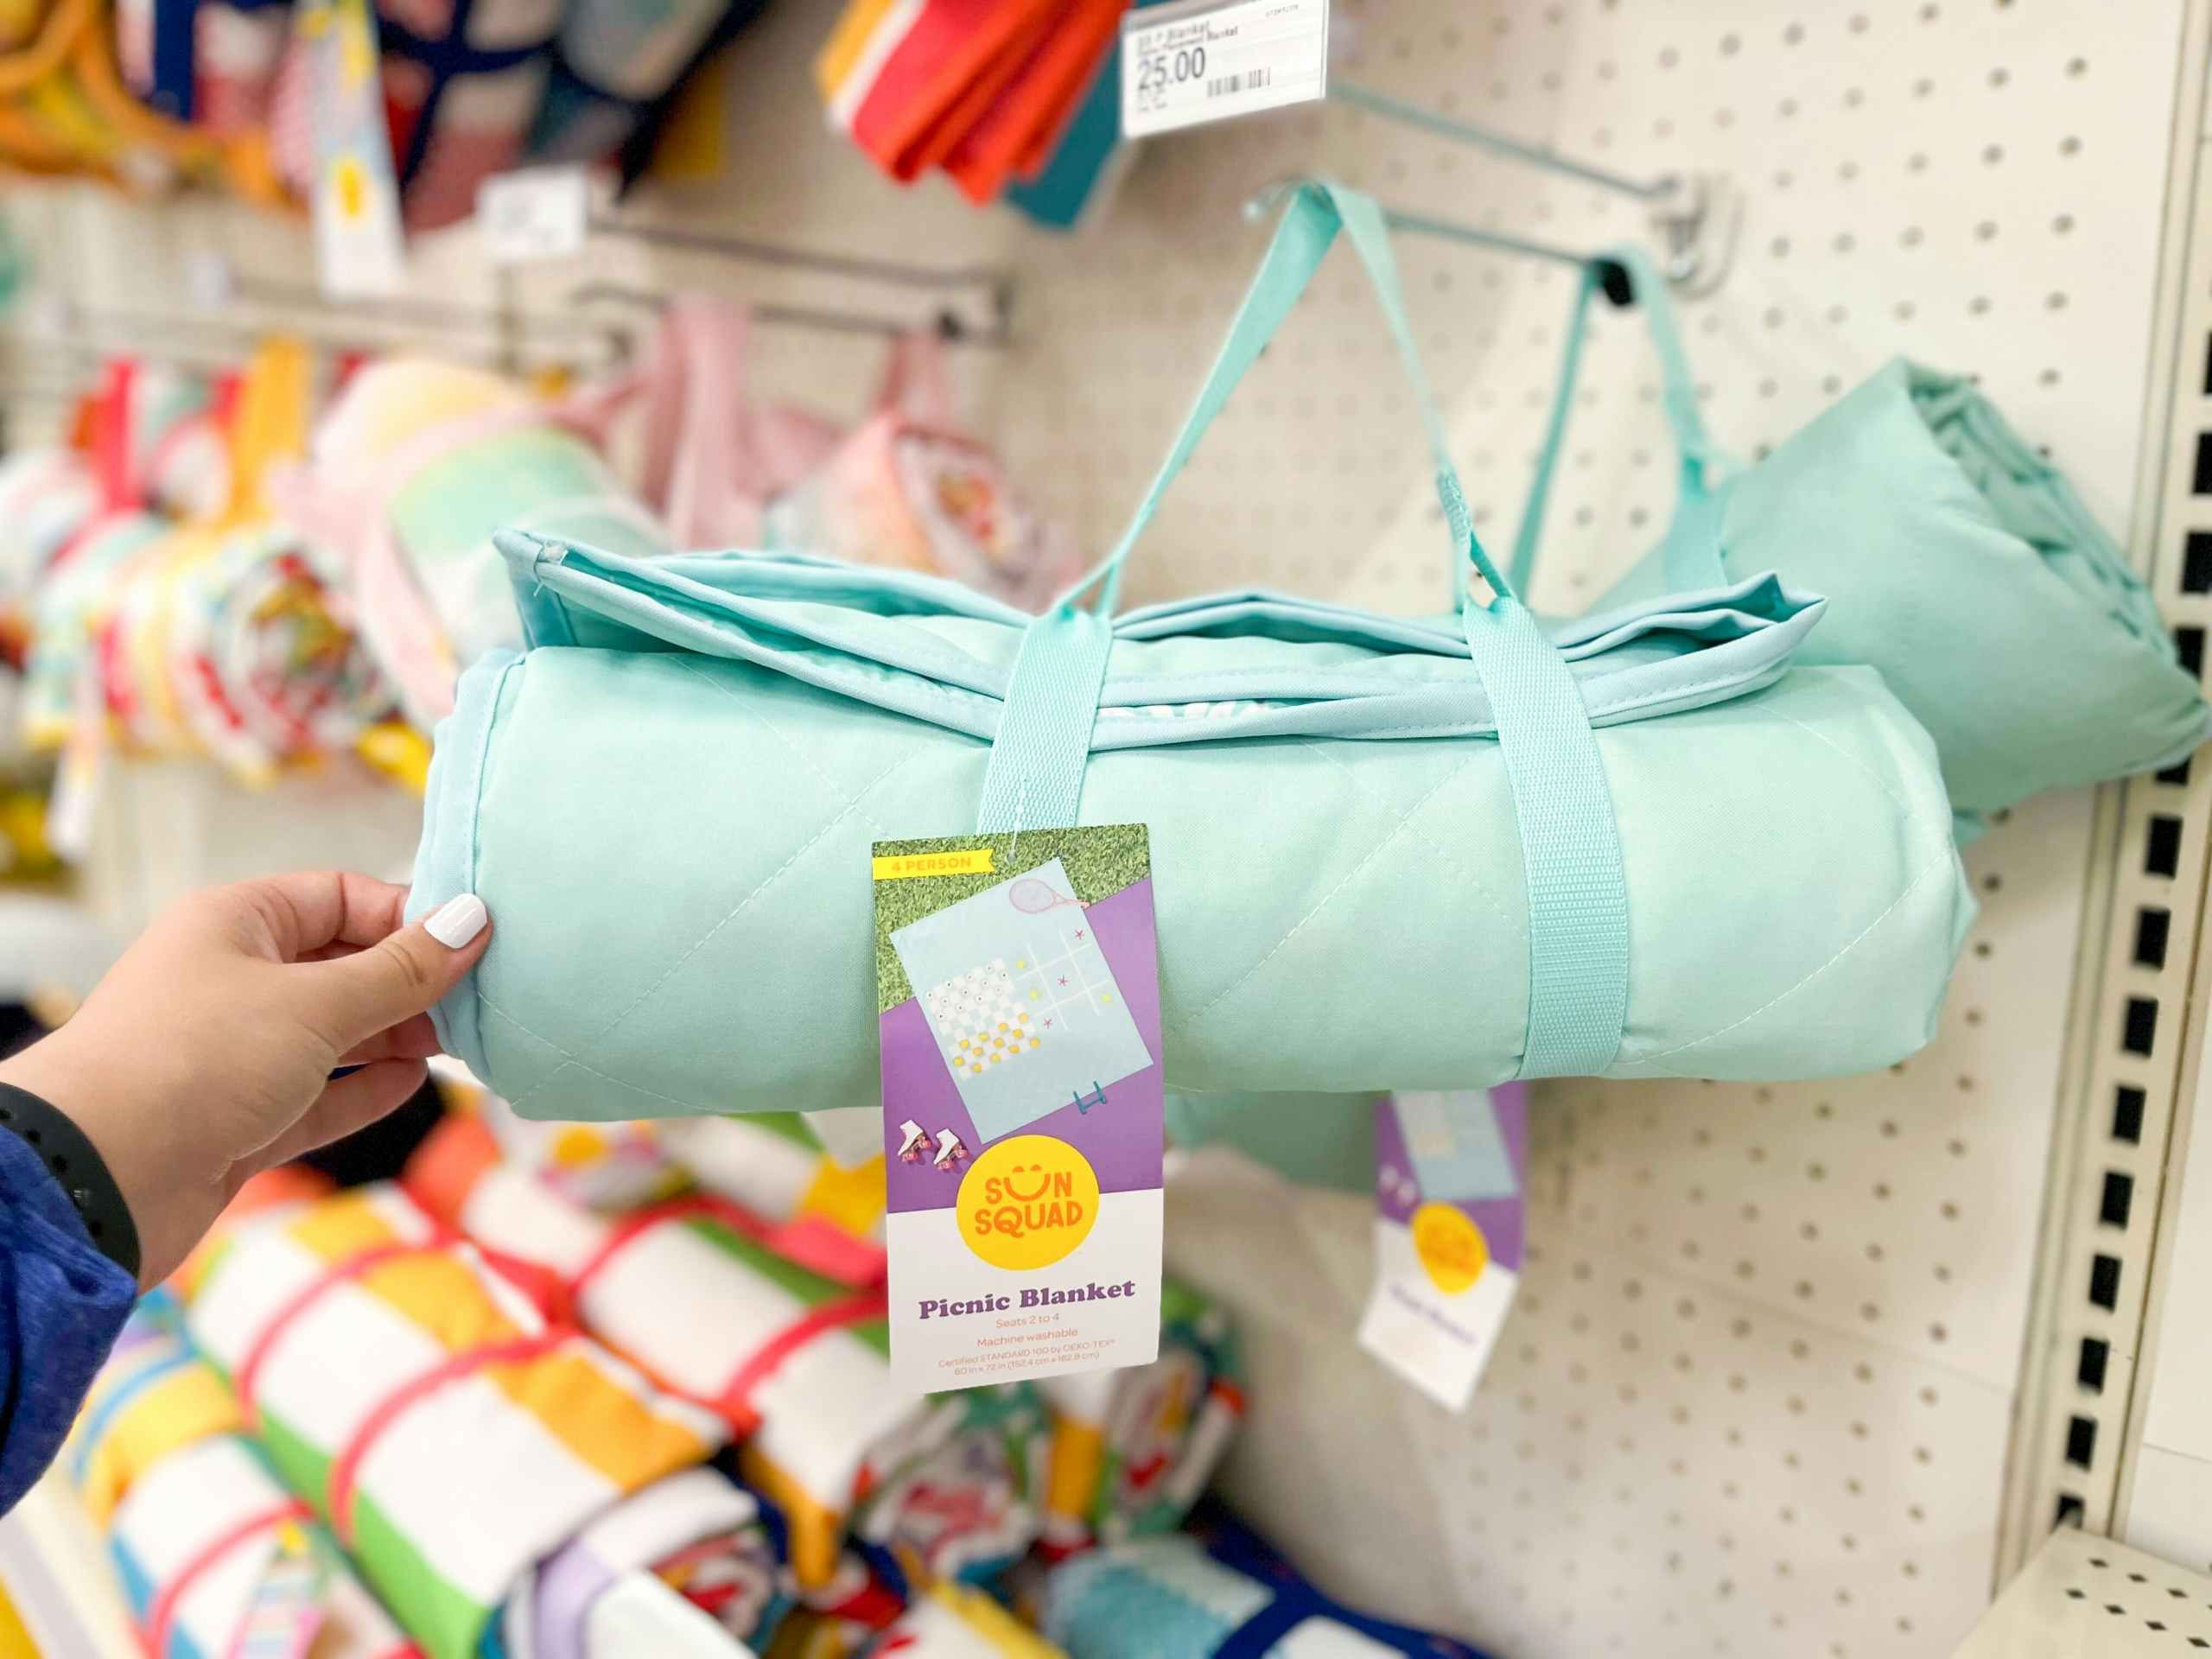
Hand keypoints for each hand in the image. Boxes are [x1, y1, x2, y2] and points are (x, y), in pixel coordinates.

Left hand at [0, 873, 490, 1286]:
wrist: (96, 1178)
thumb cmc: (197, 1060)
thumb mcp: (315, 1003)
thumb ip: (401, 969)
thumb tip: (473, 920)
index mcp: (235, 924)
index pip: (340, 897)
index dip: (408, 915)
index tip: (474, 942)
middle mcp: (231, 980)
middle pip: (341, 965)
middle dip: (410, 981)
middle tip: (480, 999)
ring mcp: (233, 1055)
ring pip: (333, 1034)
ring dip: (395, 1036)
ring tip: (460, 1042)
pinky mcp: (238, 1122)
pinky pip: (317, 1096)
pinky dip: (366, 1089)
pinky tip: (414, 1082)